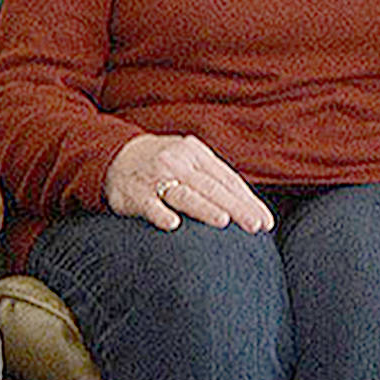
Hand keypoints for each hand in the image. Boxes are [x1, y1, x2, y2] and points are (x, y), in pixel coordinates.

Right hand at [105, 134, 273, 233]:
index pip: (227, 179)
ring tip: (223, 221)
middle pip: (211, 187)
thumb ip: (215, 179)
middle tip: (255, 226)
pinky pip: (149, 205)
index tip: (265, 222)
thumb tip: (250, 206)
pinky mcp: (134, 193)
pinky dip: (161, 214)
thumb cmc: (163, 164)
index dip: (248, 200)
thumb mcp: (189, 160)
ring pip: (184, 194)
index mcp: (196, 153)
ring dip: (204, 208)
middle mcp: (178, 162)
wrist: (114, 156)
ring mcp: (155, 177)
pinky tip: (173, 225)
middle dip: (236, 208)